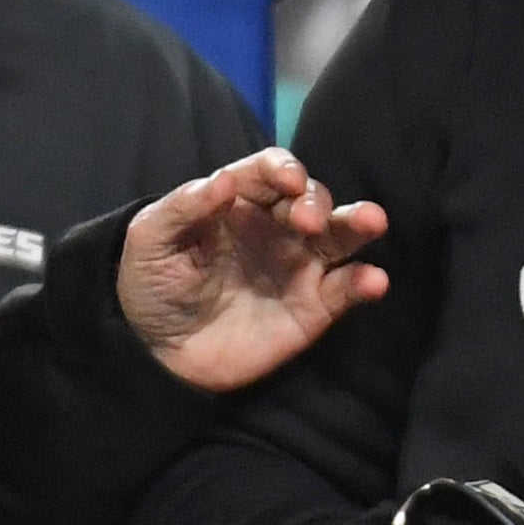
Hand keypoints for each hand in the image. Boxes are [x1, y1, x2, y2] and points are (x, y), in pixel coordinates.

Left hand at [118, 149, 389, 392]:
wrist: (159, 355)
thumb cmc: (152, 287)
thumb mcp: (150, 241)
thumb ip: (183, 207)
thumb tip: (225, 179)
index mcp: (240, 203)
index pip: (271, 171)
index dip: (283, 169)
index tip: (287, 182)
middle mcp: (278, 228)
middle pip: (313, 197)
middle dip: (316, 202)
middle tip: (307, 222)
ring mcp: (301, 266)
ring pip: (343, 235)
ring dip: (360, 223)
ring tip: (373, 221)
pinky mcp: (315, 306)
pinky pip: (348, 288)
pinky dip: (365, 282)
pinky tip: (372, 281)